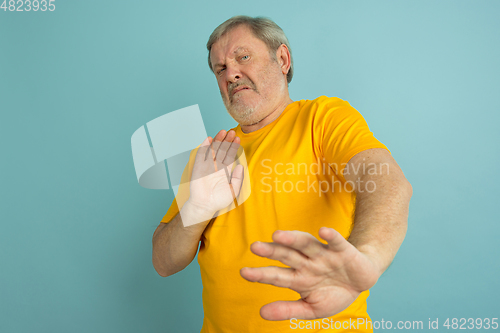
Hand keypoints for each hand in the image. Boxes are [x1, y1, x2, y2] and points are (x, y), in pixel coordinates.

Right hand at [186, 130, 243, 221]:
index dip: (233, 147)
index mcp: (225, 170)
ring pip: (213, 150)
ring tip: (223, 132)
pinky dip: (204, 146)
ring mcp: (207, 165)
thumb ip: (238, 179)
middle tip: (232, 132)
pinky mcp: (198, 167)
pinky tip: (209, 139)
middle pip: (222, 150)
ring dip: (217, 140)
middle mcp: (216, 166)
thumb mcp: (233, 190)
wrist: (205, 205)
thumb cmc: (219, 200)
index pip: (230, 155)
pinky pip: (201, 155)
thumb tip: (241, 166)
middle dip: (227, 141)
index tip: (238, 138)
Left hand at [240, 227, 380, 320]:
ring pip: (306, 244)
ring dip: (293, 238)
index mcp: (298, 278)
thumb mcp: (311, 308)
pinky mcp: (343, 250)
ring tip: (278, 235)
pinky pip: (336, 242)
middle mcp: (307, 263)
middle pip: (286, 254)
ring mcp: (323, 255)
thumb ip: (288, 310)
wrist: (362, 282)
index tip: (244, 272)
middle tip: (255, 247)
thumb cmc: (333, 294)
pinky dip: (331, 236)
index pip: (276, 275)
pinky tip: (323, 231)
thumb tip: (262, 313)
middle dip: (271, 251)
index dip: (261, 274)